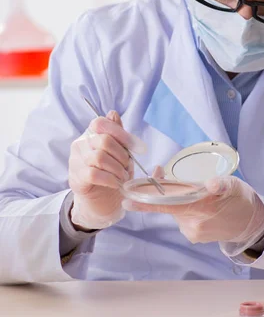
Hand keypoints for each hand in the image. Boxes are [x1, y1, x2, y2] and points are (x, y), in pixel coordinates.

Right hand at [68, 110, 144, 229]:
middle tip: (128, 166)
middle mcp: (80, 145)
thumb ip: (118, 135)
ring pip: (99, 157)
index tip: (134, 146)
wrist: (102, 203)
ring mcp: (76, 162)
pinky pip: (94, 174)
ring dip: (117, 168)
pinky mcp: (77, 179)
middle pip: (104, 140)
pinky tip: (116, 183)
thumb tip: (113, 113)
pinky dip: (110, 179)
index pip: (100, 123)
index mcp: (91, 136)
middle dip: (122, 154)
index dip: (119, 132)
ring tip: (123, 177)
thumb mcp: (120, 154)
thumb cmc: (112, 175)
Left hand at [122, 172, 263, 254]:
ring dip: (177, 200)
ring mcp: (193, 232)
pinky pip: (183, 217)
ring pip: (176, 210)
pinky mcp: (194, 236)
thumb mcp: (234, 186)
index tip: (126, 201)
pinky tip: (198, 204)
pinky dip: (184, 208)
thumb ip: (221, 184)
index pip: (166, 205)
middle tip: (162, 173)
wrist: (253, 224)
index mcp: (201, 209)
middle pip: (169, 204)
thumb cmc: (241, 200)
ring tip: (194, 192)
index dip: (145, 202)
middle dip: (163, 191)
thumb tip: (211, 184)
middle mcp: (193, 224)